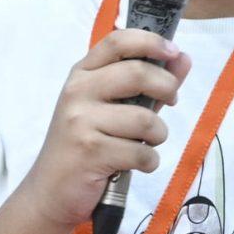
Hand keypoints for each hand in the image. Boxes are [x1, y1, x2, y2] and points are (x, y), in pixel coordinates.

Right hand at [16, 28, 192, 232]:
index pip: (118, 42)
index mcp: (82, 75)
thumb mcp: (114, 109)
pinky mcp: (90, 152)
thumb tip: (183, 59)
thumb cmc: (86, 147)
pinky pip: (141, 152)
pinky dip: (149, 162)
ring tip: (147, 143)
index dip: (151, 41)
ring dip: (158, 135)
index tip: (174, 52)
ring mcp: (80, 121)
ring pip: (145, 118)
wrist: (50, 192)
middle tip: (172, 101)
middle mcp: (77, 92)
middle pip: (137, 73)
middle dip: (167, 88)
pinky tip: (137, 164)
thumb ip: (148, 85)